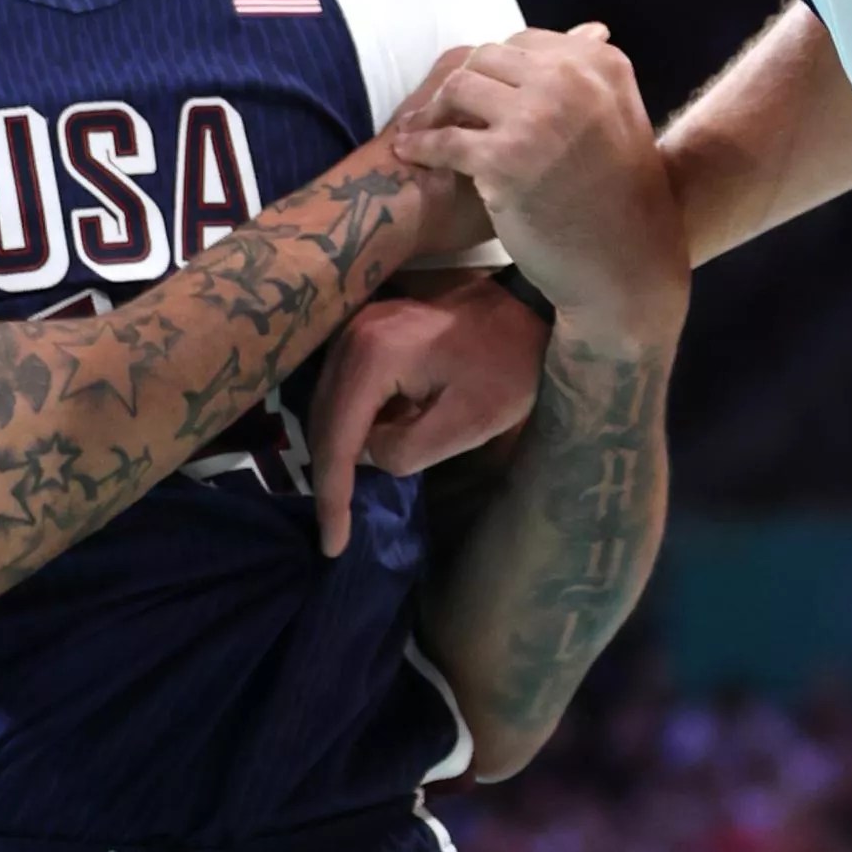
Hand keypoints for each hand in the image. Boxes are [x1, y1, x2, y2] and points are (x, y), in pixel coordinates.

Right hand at [308, 281, 550, 554]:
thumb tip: (369, 457)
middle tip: (338, 531)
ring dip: (338, 451)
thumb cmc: (508, 363)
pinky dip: (350, 424)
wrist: (528, 306)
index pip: (338, 440)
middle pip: (323, 422)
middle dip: (329, 479)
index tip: (333, 545)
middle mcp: (351, 335)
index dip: (332, 498)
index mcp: (373, 356)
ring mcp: (355, 328)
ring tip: (346, 500)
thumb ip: (407, 450)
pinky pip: (344, 388)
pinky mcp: (366, 331)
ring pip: (329, 405)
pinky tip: (367, 450)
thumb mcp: (468, 420)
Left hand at [387, 26, 689, 350]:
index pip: (526, 41)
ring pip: (458, 87)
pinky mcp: (505, 159)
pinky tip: (411, 154)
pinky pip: (444, 139)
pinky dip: (420, 146)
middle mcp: (571, 80)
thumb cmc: (621, 198)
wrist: (626, 262)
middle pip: (487, 57)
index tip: (477, 93)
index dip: (495, 68)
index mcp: (601, 65)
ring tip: (421, 129)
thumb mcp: (621, 119)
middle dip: (461, 84)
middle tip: (442, 110)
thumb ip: (593, 78)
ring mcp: (536, 117)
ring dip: (434, 109)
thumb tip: (587, 30)